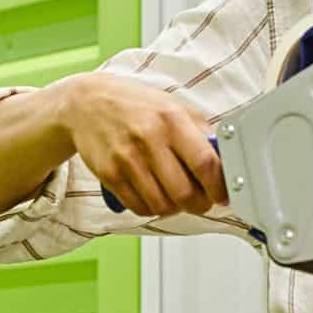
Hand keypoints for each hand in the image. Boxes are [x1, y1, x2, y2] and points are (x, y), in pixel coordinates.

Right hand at [56, 73, 226, 217]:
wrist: (86, 103)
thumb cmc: (135, 105)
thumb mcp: (173, 106)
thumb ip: (201, 131)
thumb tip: (225, 161)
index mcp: (172, 119)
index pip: (205, 163)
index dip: (219, 187)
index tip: (223, 195)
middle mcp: (149, 138)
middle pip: (184, 193)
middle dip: (199, 204)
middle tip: (201, 201)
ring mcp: (127, 159)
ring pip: (162, 205)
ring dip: (175, 208)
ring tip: (175, 196)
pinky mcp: (109, 174)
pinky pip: (139, 207)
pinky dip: (151, 208)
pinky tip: (154, 195)